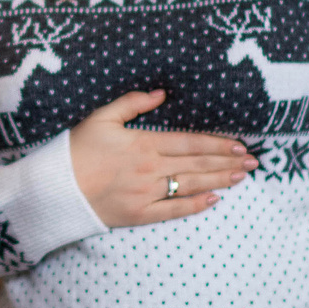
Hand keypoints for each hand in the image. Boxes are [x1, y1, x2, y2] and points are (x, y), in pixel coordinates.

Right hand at [69, 90, 255, 228]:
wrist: (54, 189)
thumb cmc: (75, 150)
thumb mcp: (101, 117)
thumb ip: (132, 103)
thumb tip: (162, 93)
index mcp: (143, 143)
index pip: (191, 142)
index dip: (218, 143)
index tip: (240, 143)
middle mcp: (150, 169)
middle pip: (198, 164)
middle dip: (228, 161)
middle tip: (254, 162)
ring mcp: (146, 194)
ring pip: (191, 185)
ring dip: (220, 180)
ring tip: (242, 177)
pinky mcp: (138, 214)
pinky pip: (173, 210)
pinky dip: (195, 205)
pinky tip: (214, 199)